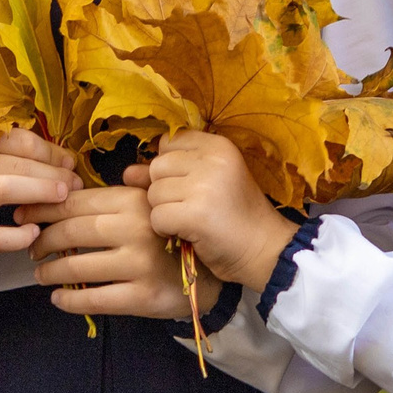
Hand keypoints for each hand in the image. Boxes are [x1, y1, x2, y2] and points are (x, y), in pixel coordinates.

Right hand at [0, 129, 77, 267]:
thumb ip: (7, 161)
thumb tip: (62, 160)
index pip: (12, 138)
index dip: (46, 148)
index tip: (69, 161)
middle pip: (13, 162)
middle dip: (51, 171)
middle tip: (75, 182)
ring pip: (4, 189)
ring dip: (40, 191)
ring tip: (64, 197)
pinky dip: (17, 235)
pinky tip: (33, 233)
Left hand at [26, 182, 201, 319]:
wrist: (209, 277)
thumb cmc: (168, 237)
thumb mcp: (145, 206)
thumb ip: (109, 199)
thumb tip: (56, 191)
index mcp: (132, 200)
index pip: (74, 202)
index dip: (43, 210)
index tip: (24, 216)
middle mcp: (135, 229)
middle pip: (71, 233)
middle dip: (44, 242)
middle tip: (33, 249)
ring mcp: (139, 264)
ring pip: (76, 268)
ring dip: (50, 272)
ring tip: (41, 273)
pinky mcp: (142, 297)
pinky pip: (93, 300)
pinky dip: (68, 300)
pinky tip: (57, 298)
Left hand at [139, 132, 295, 292]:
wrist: (265, 250)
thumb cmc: (235, 217)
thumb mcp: (206, 184)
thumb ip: (167, 173)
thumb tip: (127, 172)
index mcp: (219, 146)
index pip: (169, 143)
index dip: (171, 168)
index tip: (190, 186)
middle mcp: (212, 159)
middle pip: (157, 167)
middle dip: (165, 191)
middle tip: (191, 207)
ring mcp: (204, 186)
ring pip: (154, 193)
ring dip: (165, 212)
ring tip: (192, 221)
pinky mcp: (196, 213)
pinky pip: (157, 217)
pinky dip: (166, 231)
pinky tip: (188, 234)